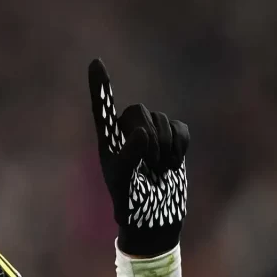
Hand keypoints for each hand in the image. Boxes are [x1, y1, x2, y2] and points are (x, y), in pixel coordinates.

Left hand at [88, 59, 188, 256]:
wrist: (154, 215)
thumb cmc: (131, 201)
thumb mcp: (125, 180)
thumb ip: (130, 155)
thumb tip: (143, 132)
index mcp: (108, 139)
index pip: (102, 107)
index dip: (101, 85)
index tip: (96, 62)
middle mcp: (127, 131)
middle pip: (138, 112)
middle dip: (148, 137)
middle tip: (149, 164)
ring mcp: (151, 134)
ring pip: (161, 121)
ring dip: (164, 148)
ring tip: (157, 169)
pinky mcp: (172, 139)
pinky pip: (180, 128)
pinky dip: (180, 146)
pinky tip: (173, 163)